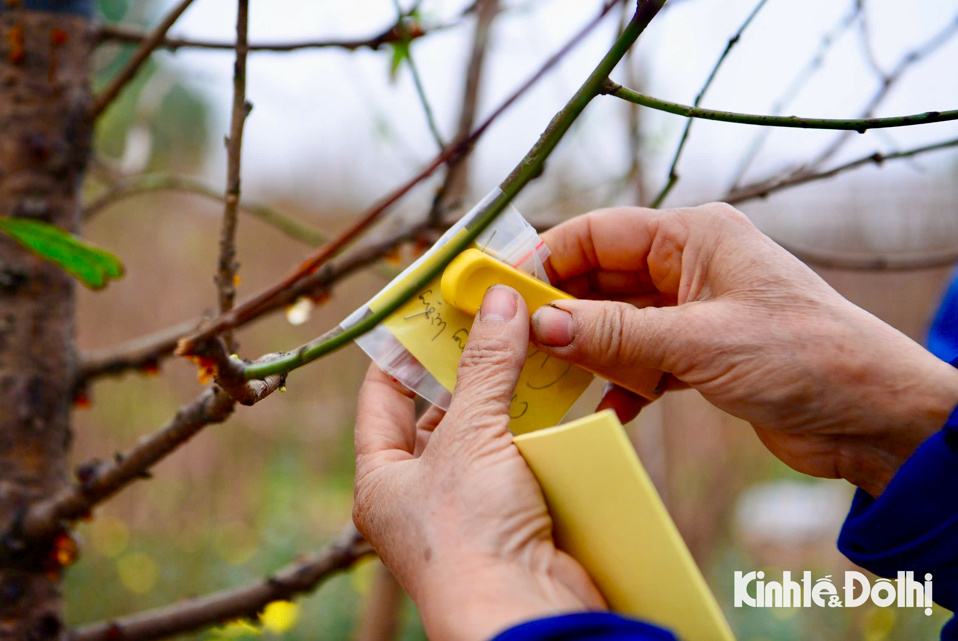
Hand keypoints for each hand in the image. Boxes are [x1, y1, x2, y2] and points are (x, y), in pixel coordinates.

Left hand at [354, 286, 603, 640]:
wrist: (525, 613)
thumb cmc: (470, 532)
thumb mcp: (471, 436)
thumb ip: (486, 366)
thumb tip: (499, 301)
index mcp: (383, 479)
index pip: (383, 397)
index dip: (402, 350)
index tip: (429, 309)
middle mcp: (420, 496)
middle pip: (440, 415)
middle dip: (468, 371)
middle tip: (493, 320)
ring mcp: (469, 511)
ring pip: (487, 436)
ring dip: (510, 398)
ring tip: (529, 348)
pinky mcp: (514, 521)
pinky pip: (523, 462)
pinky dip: (539, 432)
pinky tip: (558, 398)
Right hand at [532, 203, 957, 496]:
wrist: (874, 417)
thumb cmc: (806, 356)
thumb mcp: (701, 343)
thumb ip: (617, 335)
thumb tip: (541, 326)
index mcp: (694, 237)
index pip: (598, 234)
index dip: (547, 258)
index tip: (504, 290)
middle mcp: (690, 267)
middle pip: (601, 279)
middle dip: (561, 311)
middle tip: (515, 341)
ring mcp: (694, 313)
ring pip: (617, 324)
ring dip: (589, 352)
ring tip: (553, 380)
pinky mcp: (700, 356)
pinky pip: (641, 363)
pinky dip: (623, 385)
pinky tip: (609, 411)